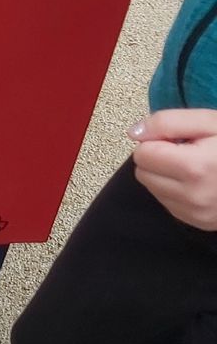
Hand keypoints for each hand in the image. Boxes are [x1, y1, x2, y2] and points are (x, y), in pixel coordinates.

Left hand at [130, 109, 216, 228]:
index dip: (158, 140)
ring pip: (152, 188)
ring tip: (196, 166)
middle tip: (189, 151)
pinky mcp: (198, 223)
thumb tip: (134, 133)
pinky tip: (200, 181)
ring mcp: (196, 214)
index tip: (180, 138)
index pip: (143, 153)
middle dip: (158, 158)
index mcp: (195, 168)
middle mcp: (193, 196)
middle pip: (143, 172)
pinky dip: (175, 190)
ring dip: (165, 174)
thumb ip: (168, 122)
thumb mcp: (210, 121)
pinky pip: (167, 202)